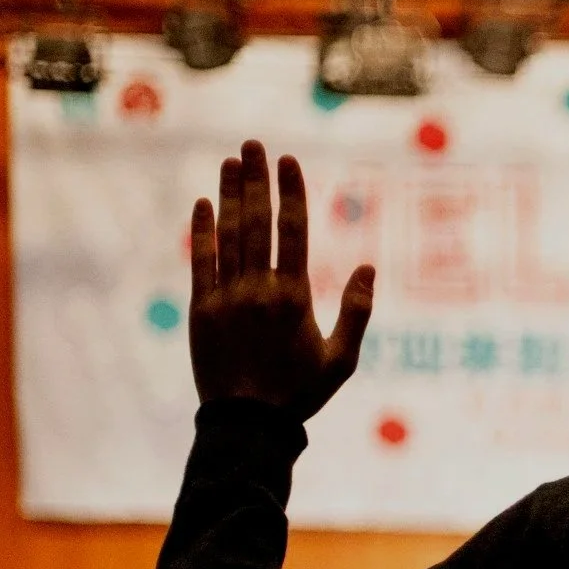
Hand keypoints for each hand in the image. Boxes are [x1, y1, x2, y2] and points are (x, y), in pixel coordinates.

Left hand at [188, 140, 374, 417]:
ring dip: (229, 195)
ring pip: (228, 235)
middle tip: (254, 145)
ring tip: (230, 162)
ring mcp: (226, 297)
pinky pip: (201, 261)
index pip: (293, 232)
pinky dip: (202, 231)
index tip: (287, 161)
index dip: (291, 192)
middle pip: (258, 223)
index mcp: (295, 297)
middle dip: (256, 180)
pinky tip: (203, 204)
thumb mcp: (343, 359)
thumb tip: (367, 268)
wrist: (247, 424)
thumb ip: (356, 311)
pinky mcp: (201, 309)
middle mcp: (259, 289)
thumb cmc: (301, 393)